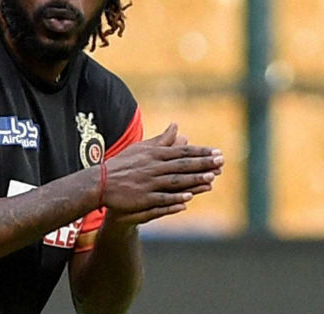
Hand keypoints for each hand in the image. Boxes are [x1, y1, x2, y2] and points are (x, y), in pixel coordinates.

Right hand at [101, 123, 223, 224]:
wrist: (102, 182)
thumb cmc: (123, 164)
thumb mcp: (142, 148)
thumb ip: (161, 139)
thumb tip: (176, 126)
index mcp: (153, 154)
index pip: (181, 152)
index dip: (200, 153)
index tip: (217, 152)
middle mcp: (153, 167)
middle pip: (181, 165)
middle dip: (203, 163)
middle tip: (221, 162)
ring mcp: (148, 183)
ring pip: (174, 181)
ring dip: (193, 179)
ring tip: (211, 177)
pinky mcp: (142, 197)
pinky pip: (161, 198)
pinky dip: (175, 197)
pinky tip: (188, 198)